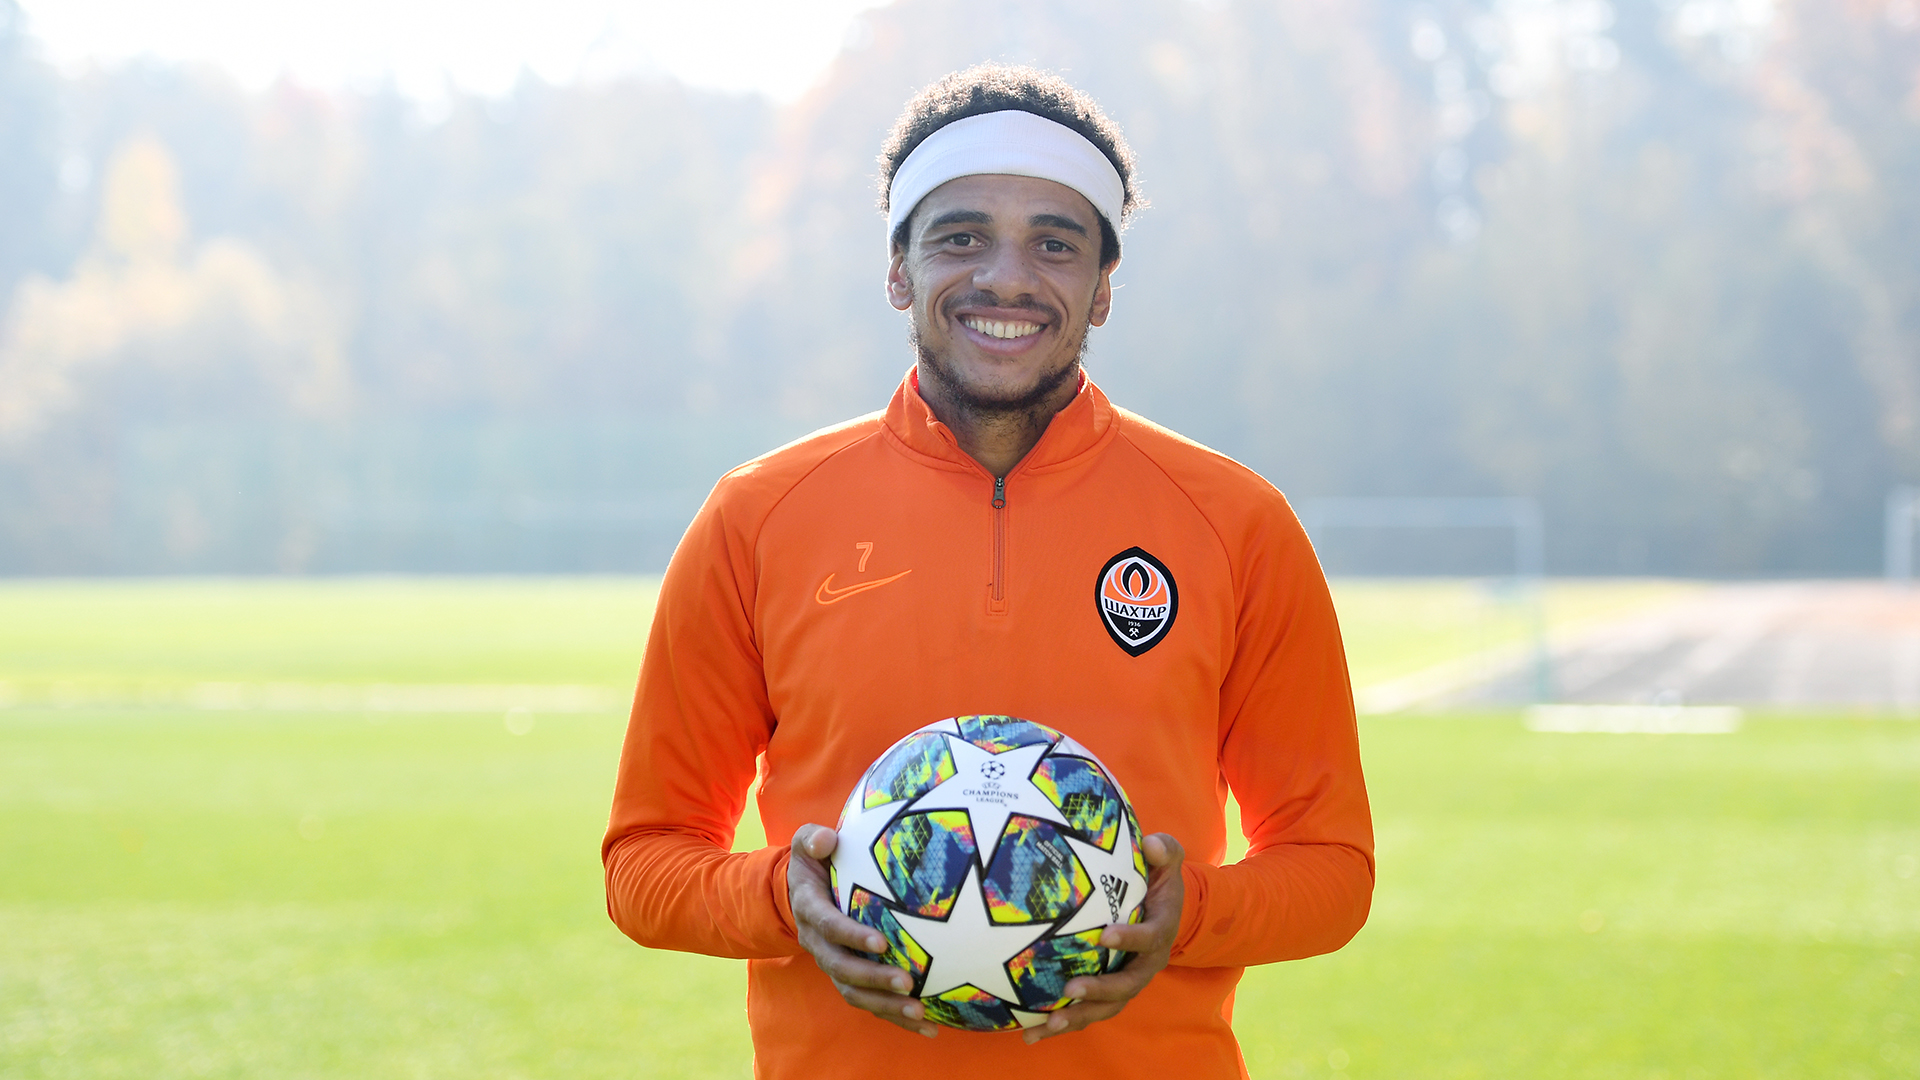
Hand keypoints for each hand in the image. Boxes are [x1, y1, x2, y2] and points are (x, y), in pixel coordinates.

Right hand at [788, 823, 939, 1037]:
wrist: (801, 890)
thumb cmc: (815, 860)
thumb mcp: (807, 842)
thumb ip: (813, 838)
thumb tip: (827, 840)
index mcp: (810, 910)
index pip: (829, 926)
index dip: (851, 936)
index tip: (881, 943)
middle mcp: (819, 944)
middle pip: (843, 970)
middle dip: (874, 979)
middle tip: (907, 983)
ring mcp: (834, 964)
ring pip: (856, 993)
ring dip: (887, 1006)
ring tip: (920, 1012)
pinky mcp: (850, 978)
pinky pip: (872, 1002)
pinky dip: (898, 1018)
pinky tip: (930, 1026)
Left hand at [1023, 832, 1185, 1044]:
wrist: (1163, 908)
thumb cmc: (1158, 879)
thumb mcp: (1167, 859)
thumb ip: (1165, 850)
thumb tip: (1152, 844)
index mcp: (1160, 932)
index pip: (1149, 938)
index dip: (1130, 939)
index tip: (1104, 936)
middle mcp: (1146, 964)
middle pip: (1126, 986)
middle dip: (1099, 990)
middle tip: (1071, 989)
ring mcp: (1127, 982)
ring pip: (1105, 1007)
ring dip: (1078, 1017)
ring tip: (1048, 1023)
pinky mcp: (1108, 992)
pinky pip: (1087, 1011)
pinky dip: (1062, 1023)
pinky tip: (1030, 1032)